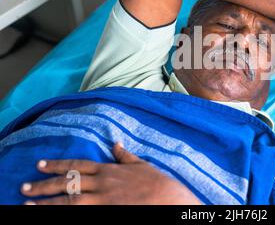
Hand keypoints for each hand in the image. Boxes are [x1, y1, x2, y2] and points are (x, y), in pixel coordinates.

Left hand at [21, 143, 201, 204]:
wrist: (169, 198)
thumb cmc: (157, 182)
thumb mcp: (141, 164)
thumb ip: (125, 155)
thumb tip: (115, 143)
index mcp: (108, 169)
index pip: (77, 165)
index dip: (57, 165)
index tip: (41, 165)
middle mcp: (102, 183)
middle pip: (68, 183)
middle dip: (44, 184)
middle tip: (24, 187)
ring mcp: (103, 200)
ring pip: (69, 200)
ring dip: (47, 201)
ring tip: (28, 203)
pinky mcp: (107, 212)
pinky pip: (80, 213)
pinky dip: (65, 213)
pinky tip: (53, 213)